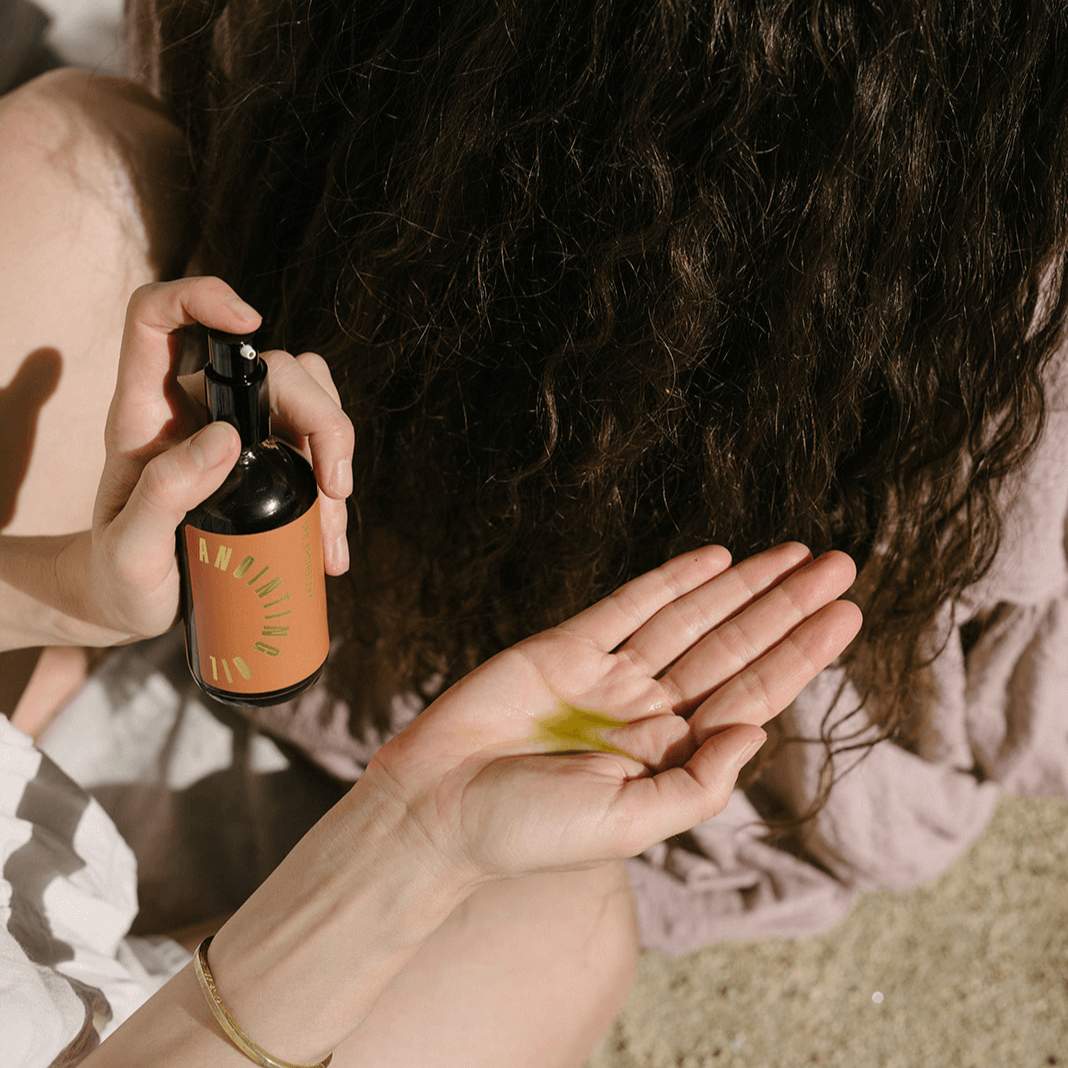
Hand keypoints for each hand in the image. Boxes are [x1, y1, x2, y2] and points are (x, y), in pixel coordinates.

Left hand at [63, 276, 353, 642]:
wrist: (132, 605)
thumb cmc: (118, 575)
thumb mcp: (128, 549)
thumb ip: (165, 492)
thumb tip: (227, 440)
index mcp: (149, 411)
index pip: (160, 318)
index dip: (201, 297)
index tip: (250, 323)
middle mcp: (200, 410)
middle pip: (275, 367)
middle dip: (322, 416)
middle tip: (333, 487)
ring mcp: (241, 436)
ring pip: (310, 399)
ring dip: (338, 452)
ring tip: (333, 523)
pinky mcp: (270, 468)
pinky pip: (319, 454)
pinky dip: (336, 499)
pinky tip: (331, 547)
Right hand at [363, 542, 862, 883]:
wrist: (437, 807)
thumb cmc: (528, 833)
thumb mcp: (628, 826)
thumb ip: (698, 783)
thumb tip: (755, 731)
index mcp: (668, 756)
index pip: (751, 693)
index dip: (801, 653)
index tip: (845, 615)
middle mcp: (646, 710)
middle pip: (733, 646)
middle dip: (787, 607)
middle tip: (841, 566)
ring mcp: (608, 675)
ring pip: (691, 618)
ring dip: (743, 585)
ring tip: (796, 555)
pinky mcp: (565, 647)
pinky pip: (627, 606)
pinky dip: (671, 580)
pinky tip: (715, 560)